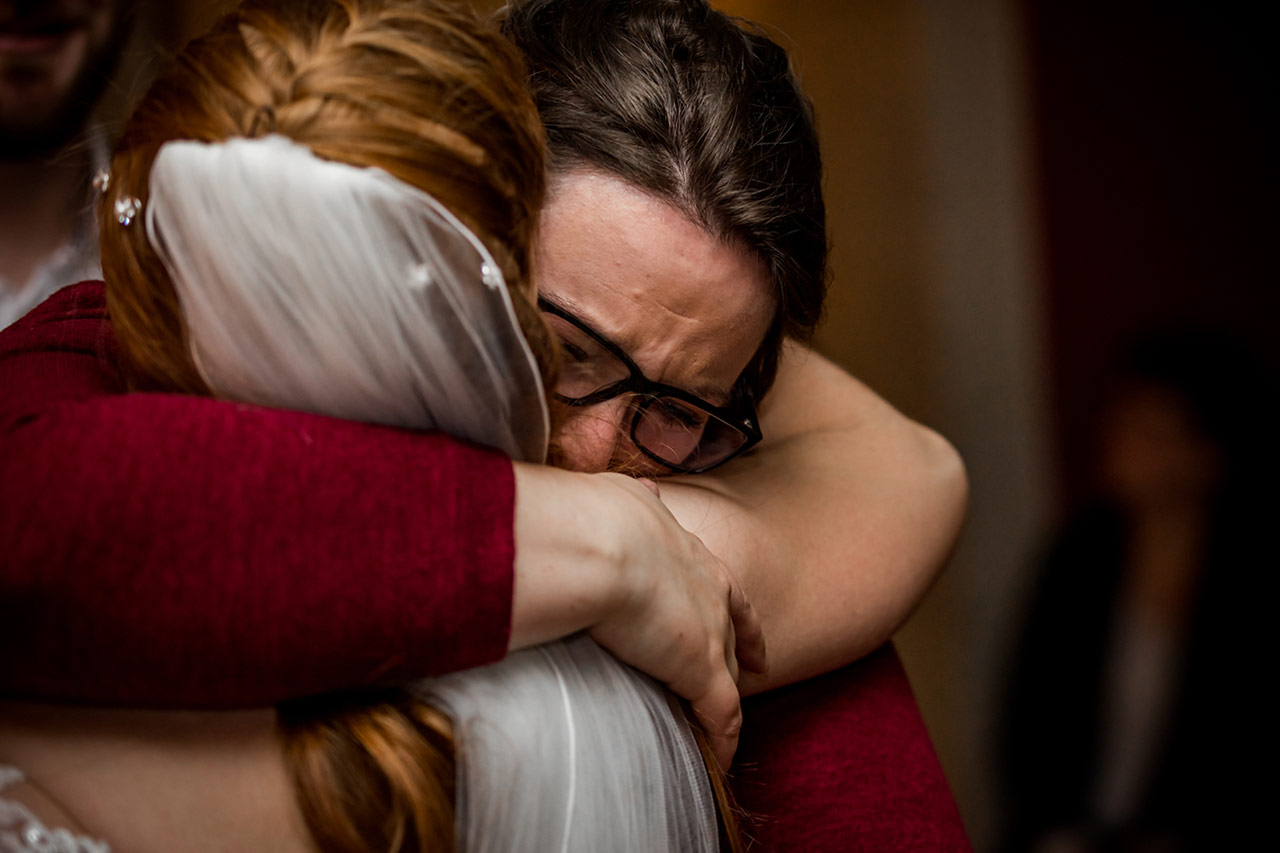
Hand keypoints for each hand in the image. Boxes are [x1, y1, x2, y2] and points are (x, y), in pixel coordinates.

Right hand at [586, 474, 766, 769]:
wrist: (597, 543)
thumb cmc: (590, 517)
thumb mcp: (612, 498)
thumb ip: (622, 502)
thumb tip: (621, 496)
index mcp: (685, 548)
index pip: (721, 583)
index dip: (734, 609)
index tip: (744, 627)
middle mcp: (707, 585)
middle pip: (731, 628)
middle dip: (738, 649)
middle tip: (746, 670)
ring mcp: (709, 628)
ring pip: (728, 673)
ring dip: (725, 698)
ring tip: (721, 724)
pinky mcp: (701, 668)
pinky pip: (720, 715)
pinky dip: (722, 740)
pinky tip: (720, 760)